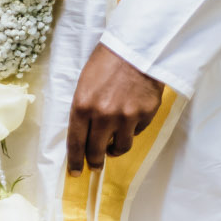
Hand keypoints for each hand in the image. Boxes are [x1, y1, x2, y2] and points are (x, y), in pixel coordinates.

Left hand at [66, 44, 162, 176]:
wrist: (137, 48)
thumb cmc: (106, 62)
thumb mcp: (85, 83)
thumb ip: (84, 110)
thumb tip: (85, 134)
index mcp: (83, 105)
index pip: (76, 142)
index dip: (75, 160)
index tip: (76, 172)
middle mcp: (103, 115)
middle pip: (97, 151)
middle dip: (95, 160)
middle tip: (96, 163)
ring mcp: (126, 117)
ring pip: (120, 147)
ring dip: (115, 149)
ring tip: (114, 144)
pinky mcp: (145, 115)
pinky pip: (136, 133)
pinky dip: (132, 131)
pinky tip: (131, 119)